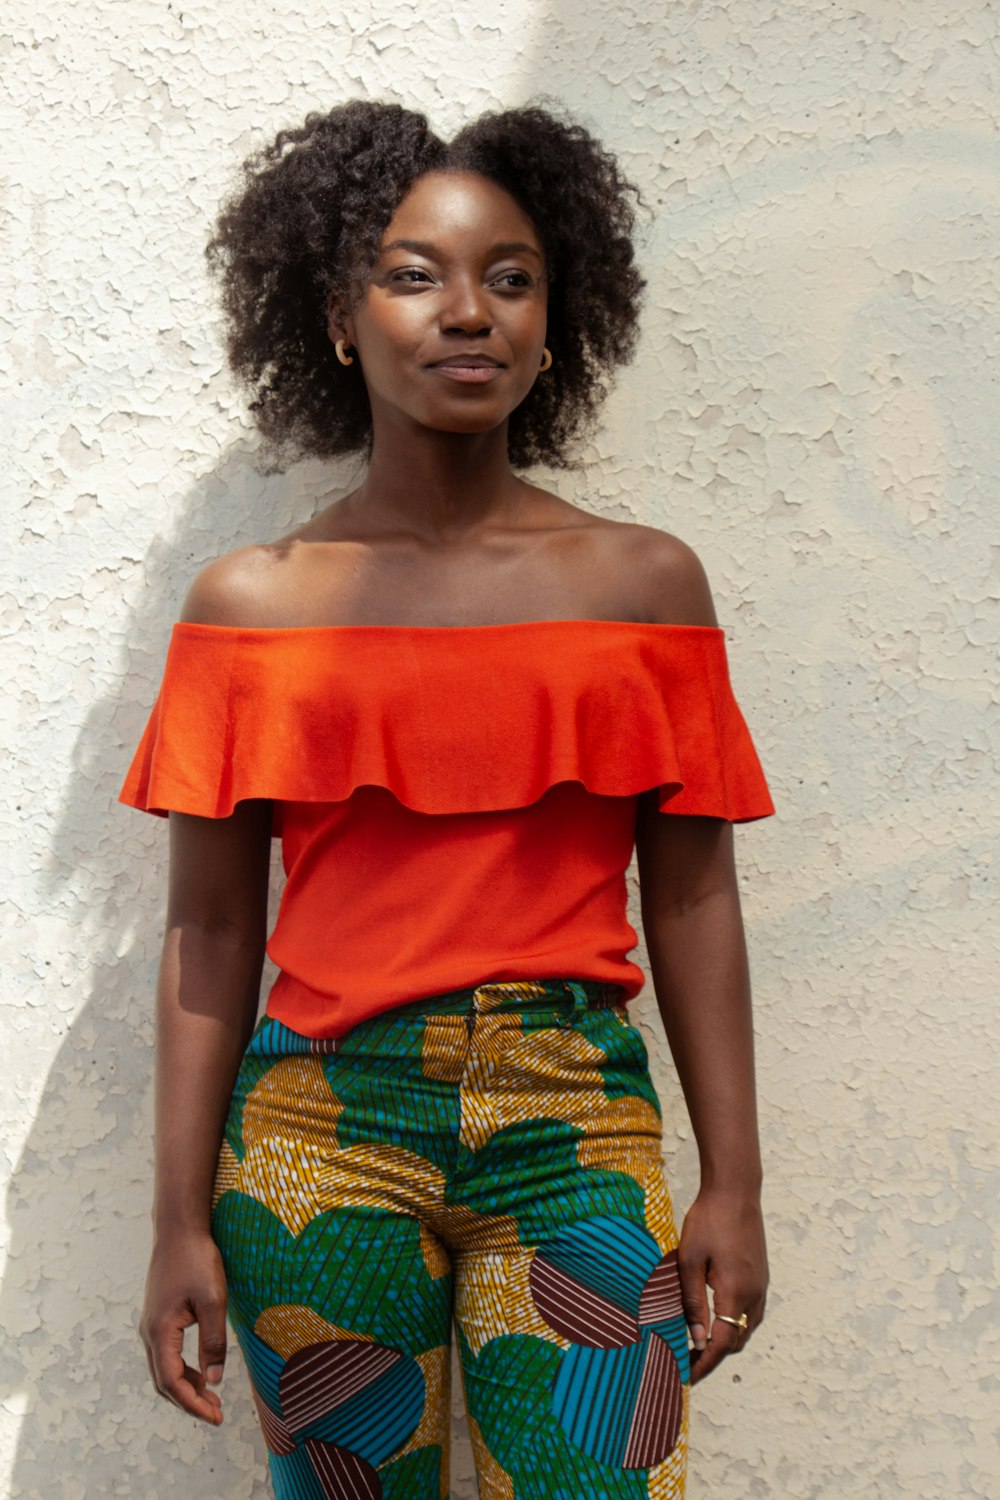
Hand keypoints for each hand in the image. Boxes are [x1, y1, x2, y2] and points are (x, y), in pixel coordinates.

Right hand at [139, 1228, 227, 1423]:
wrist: (179, 1230)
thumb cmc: (197, 1260)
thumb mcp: (213, 1299)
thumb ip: (213, 1340)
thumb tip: (214, 1379)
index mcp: (159, 1331)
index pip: (172, 1382)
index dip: (193, 1405)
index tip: (216, 1417)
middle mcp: (149, 1333)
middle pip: (164, 1382)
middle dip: (189, 1402)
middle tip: (217, 1414)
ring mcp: (151, 1326)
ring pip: (164, 1370)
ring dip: (186, 1388)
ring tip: (213, 1399)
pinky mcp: (158, 1318)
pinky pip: (166, 1355)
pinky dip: (182, 1371)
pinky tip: (202, 1372)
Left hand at [677, 1188, 767, 1384]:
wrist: (735, 1191)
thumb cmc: (708, 1221)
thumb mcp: (690, 1260)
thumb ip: (693, 1301)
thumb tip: (696, 1339)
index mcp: (735, 1293)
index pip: (722, 1344)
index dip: (704, 1364)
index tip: (685, 1377)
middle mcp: (754, 1295)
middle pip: (736, 1341)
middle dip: (712, 1356)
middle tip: (684, 1361)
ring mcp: (761, 1286)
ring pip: (745, 1328)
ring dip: (725, 1341)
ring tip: (697, 1344)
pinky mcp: (761, 1276)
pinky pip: (750, 1313)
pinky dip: (733, 1325)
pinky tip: (715, 1319)